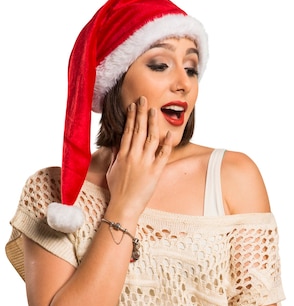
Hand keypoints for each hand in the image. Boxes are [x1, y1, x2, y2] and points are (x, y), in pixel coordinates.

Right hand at [106, 96, 172, 216]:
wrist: (124, 206)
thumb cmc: (117, 190)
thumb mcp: (112, 171)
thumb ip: (115, 156)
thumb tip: (115, 145)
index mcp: (122, 155)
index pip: (127, 131)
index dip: (131, 117)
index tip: (133, 106)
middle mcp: (133, 156)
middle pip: (138, 130)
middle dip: (141, 113)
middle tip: (144, 99)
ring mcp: (145, 163)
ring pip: (150, 138)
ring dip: (153, 123)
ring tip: (155, 110)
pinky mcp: (155, 172)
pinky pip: (162, 155)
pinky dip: (166, 144)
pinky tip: (169, 133)